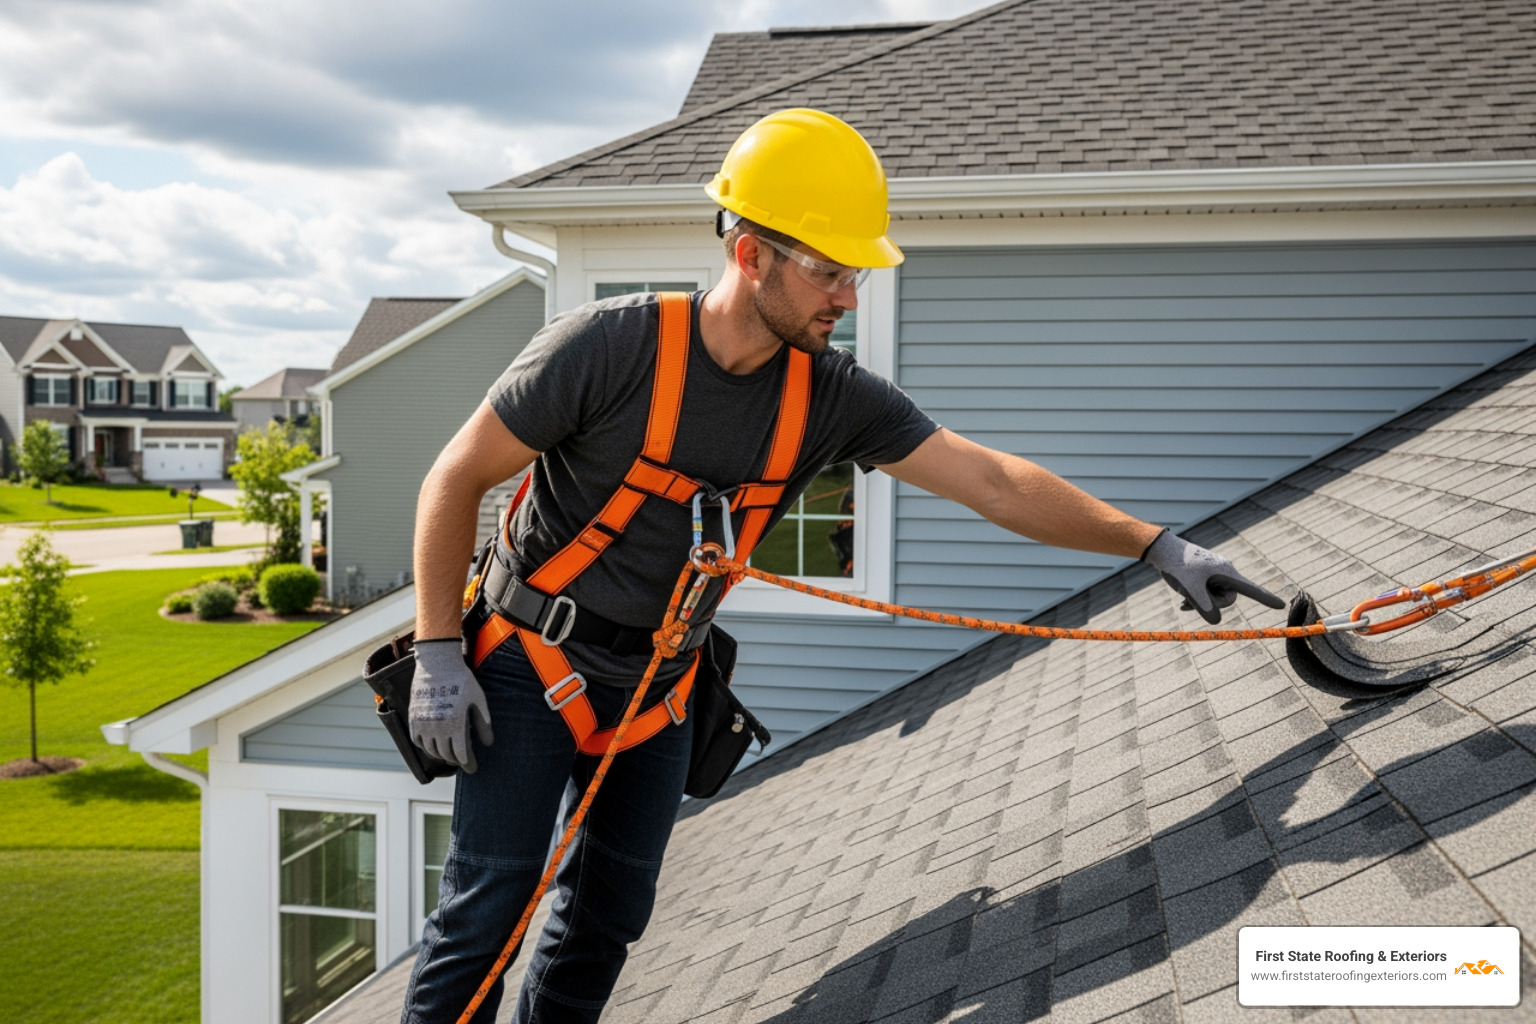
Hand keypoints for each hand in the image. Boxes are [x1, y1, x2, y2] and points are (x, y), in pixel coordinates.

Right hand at [408, 638, 493, 772]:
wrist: (437, 665)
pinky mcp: (414, 718)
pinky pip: (417, 741)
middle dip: (456, 760)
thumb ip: (483, 723)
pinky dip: (426, 747)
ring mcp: (423, 724)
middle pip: (446, 754)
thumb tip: (488, 744)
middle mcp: (437, 728)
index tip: (473, 769)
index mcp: (455, 725)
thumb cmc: (462, 681)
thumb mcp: (478, 701)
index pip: (461, 755)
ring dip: (441, 755)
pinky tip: (433, 745)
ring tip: (450, 754)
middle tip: (463, 760)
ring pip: (431, 750)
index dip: (468, 764)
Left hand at [1142, 528, 1284, 624]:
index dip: (1266, 599)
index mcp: (1226, 573)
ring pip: (1215, 599)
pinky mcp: (1205, 578)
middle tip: (1191, 594)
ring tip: (1184, 594)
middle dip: (1211, 603)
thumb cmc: (1178, 565)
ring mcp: (1215, 576)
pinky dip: (1196, 600)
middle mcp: (1224, 574)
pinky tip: (1183, 600)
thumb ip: (1203, 606)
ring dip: (1200, 602)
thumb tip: (1216, 621)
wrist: (1163, 550)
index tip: (1281, 605)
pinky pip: (1207, 595)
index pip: (1250, 589)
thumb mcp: (1190, 588)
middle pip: (1228, 599)